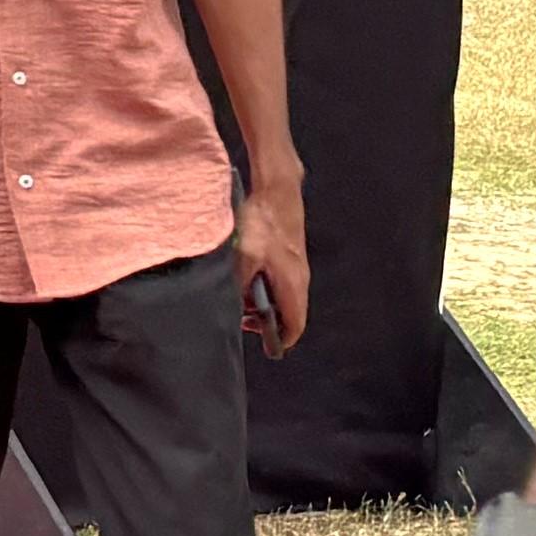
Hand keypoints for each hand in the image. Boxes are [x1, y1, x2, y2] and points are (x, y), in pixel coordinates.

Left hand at [234, 173, 311, 357]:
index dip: (281, 340)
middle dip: (265, 320)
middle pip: (287, 312)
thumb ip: (238, 284)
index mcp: (293, 283)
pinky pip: (277, 280)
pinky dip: (262, 285)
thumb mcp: (244, 255)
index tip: (266, 346)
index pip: (295, 325)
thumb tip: (235, 306)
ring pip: (281, 295)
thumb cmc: (263, 220)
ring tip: (237, 296)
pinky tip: (242, 275)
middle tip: (241, 318)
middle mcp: (300, 277)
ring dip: (261, 301)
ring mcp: (296, 265)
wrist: (277, 188)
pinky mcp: (288, 254)